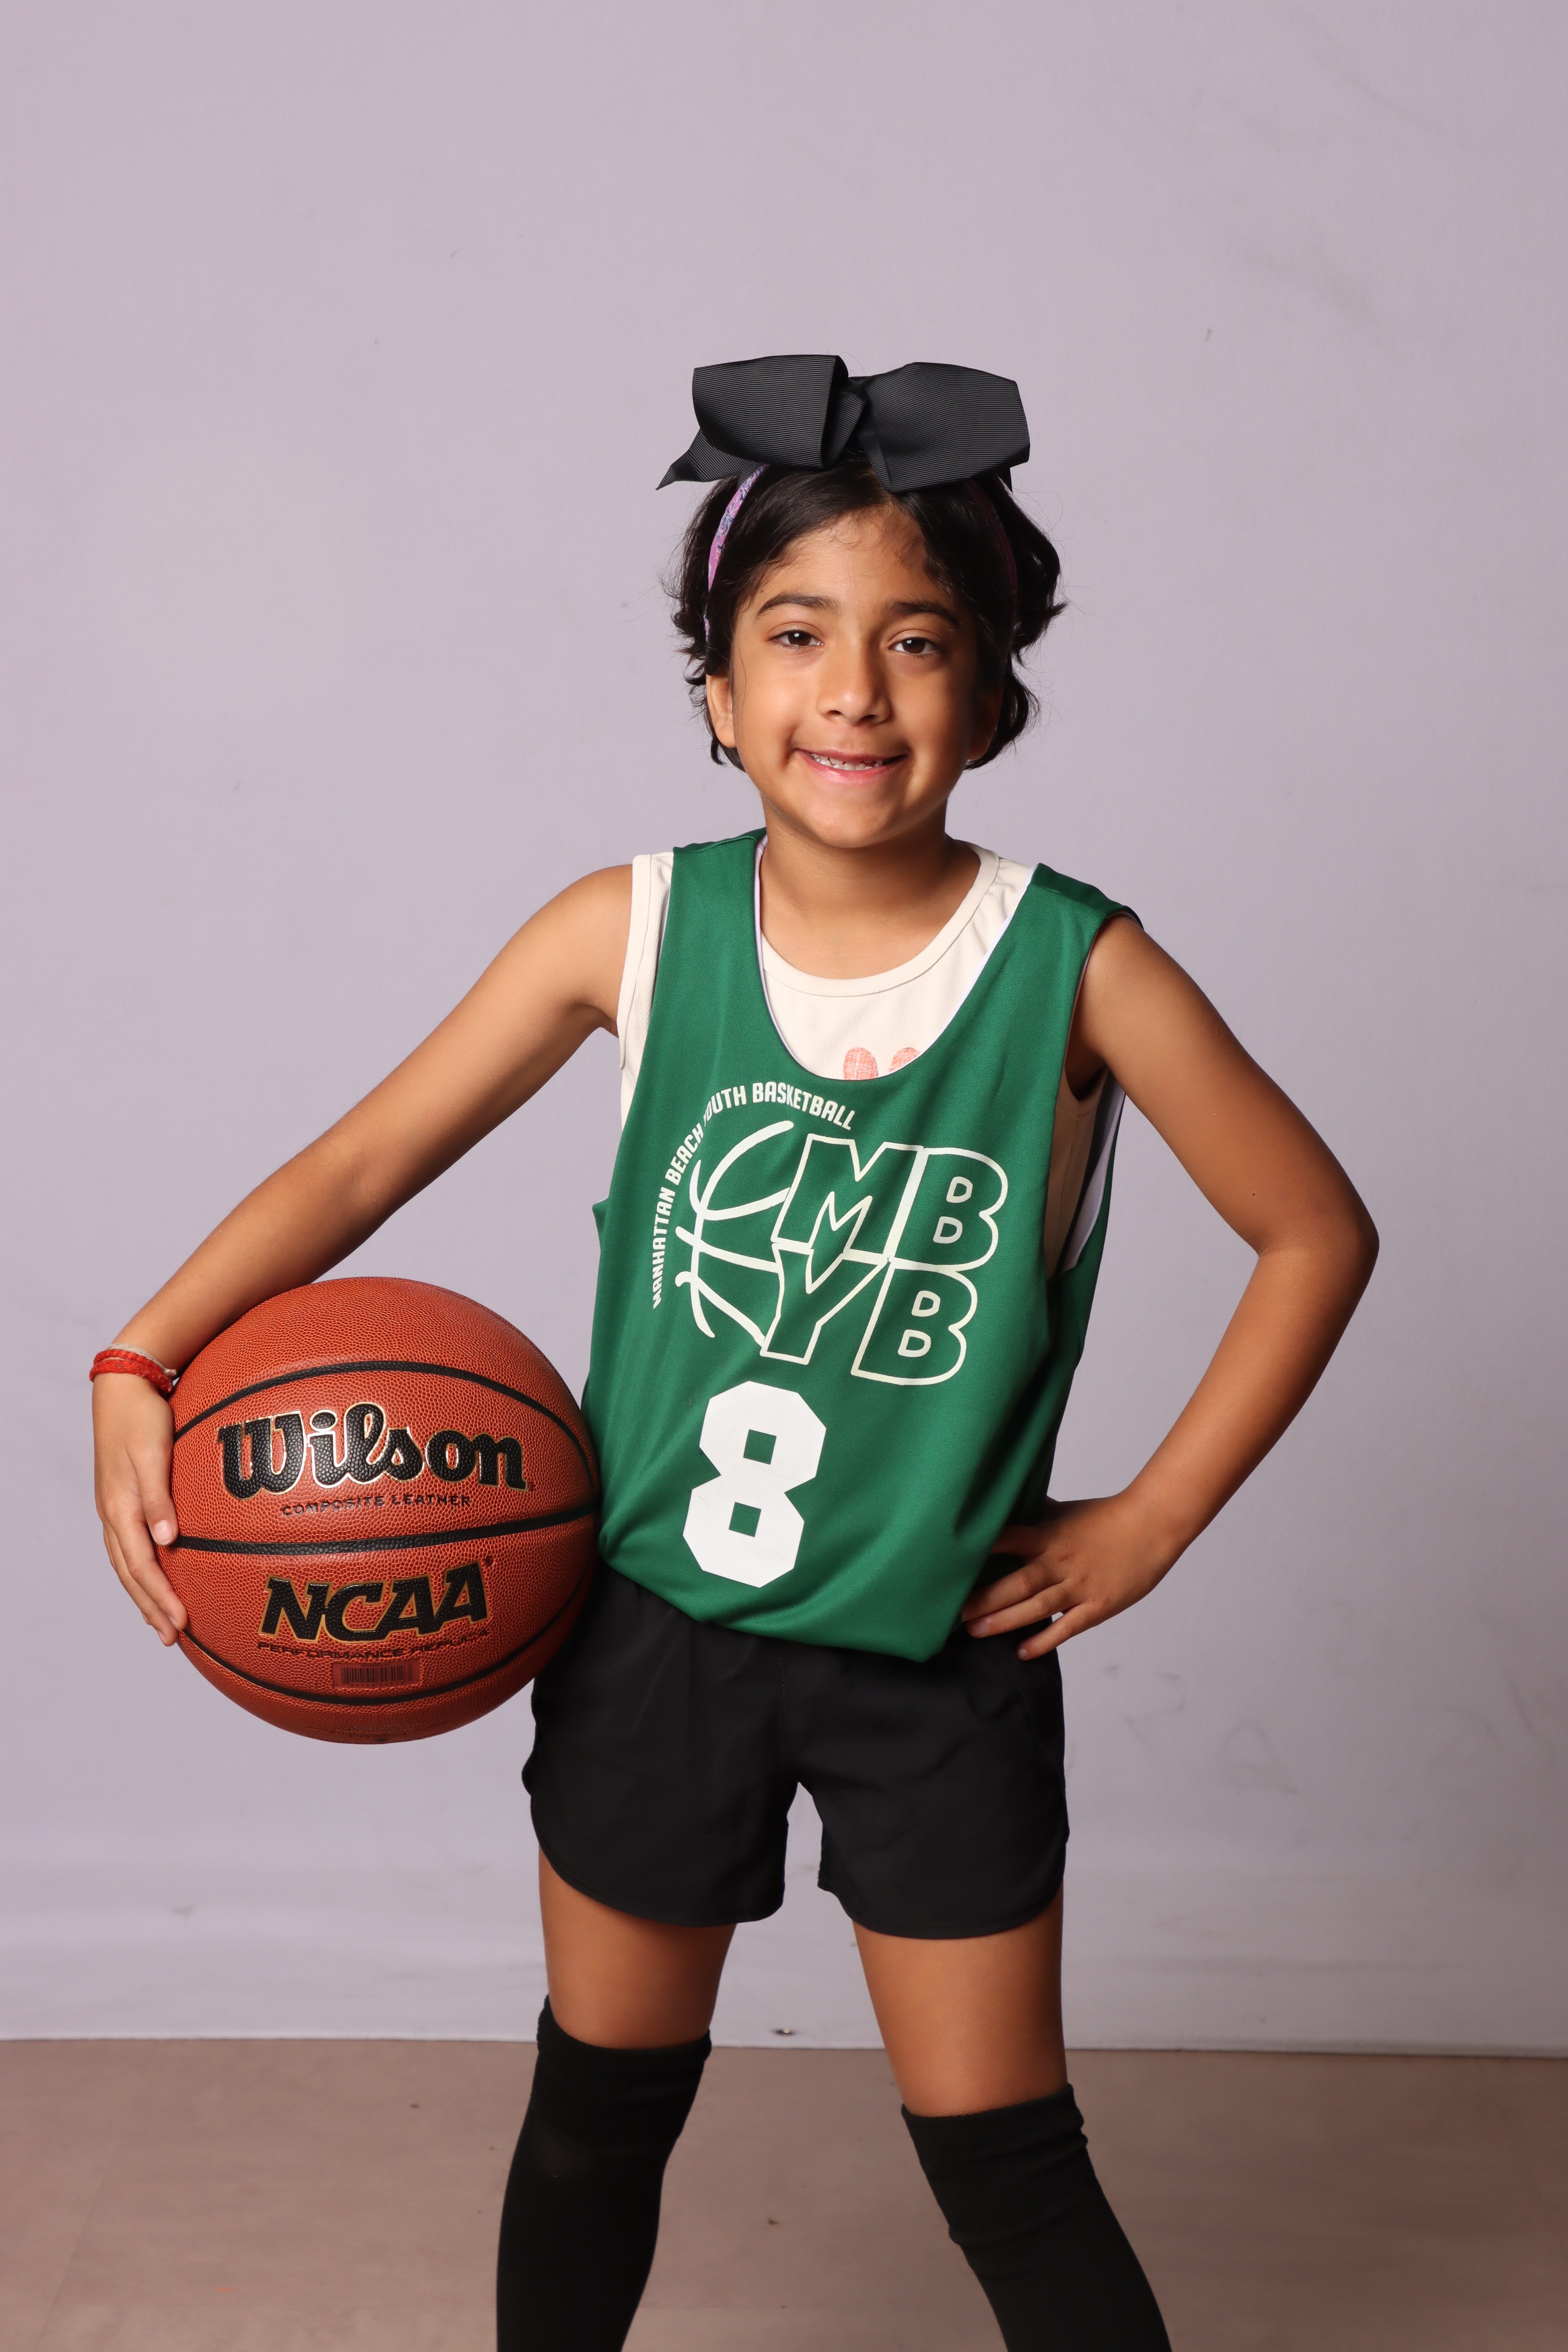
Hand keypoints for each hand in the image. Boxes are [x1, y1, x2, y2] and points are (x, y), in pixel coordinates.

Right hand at [93, 1374, 185, 1644]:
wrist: (122, 1389)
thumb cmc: (142, 1418)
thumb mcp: (152, 1454)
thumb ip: (158, 1497)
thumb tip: (167, 1540)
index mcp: (120, 1508)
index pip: (141, 1565)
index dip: (159, 1597)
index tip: (180, 1624)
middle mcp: (113, 1515)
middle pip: (130, 1574)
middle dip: (150, 1608)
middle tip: (172, 1639)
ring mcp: (113, 1510)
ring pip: (126, 1565)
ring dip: (143, 1596)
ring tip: (161, 1624)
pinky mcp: (120, 1502)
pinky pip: (127, 1548)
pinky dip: (138, 1573)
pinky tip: (152, 1581)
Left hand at [960, 1494, 1173, 1658]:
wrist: (1151, 1526)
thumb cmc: (1106, 1516)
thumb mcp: (1066, 1512)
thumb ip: (1036, 1513)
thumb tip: (1008, 1501)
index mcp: (1049, 1535)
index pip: (1008, 1540)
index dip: (980, 1550)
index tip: (949, 1561)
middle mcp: (1059, 1561)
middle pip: (1016, 1582)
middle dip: (983, 1598)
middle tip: (951, 1611)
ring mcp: (1079, 1586)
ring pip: (1036, 1607)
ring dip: (1004, 1621)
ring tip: (974, 1632)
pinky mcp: (1097, 1606)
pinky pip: (1066, 1627)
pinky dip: (1043, 1640)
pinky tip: (1021, 1652)